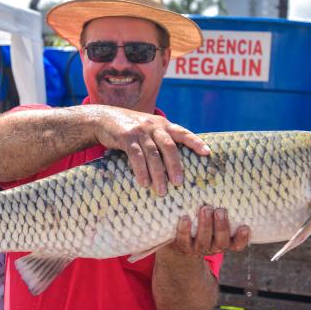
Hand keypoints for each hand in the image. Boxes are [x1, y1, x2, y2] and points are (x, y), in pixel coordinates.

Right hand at [93, 107, 209, 195]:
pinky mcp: (126, 137)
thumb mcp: (148, 128)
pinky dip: (141, 171)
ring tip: (162, 191)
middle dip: (175, 166)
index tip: (207, 152)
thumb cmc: (130, 129)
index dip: (196, 142)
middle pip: (169, 147)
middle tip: (179, 183)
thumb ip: (160, 139)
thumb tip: (175, 163)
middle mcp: (154, 125)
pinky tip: (144, 183)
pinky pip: (136, 156)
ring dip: (158, 174)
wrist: (103, 118)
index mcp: (162, 124)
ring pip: (153, 154)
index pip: (183, 133)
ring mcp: (140, 130)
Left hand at [170, 206, 249, 255]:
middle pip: (221, 241)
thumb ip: (220, 209)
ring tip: (205, 209)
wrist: (178, 246)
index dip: (242, 238)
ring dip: (205, 225)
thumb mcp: (213, 221)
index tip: (245, 227)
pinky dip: (184, 230)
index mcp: (224, 242)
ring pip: (203, 240)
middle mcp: (213, 247)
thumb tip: (227, 182)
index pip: (237, 244)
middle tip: (220, 211)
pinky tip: (185, 218)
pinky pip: (183, 240)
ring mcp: (197, 248)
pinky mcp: (182, 246)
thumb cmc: (201, 226)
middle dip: (221, 226)